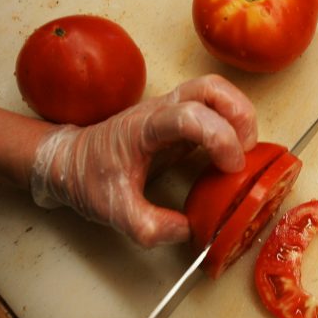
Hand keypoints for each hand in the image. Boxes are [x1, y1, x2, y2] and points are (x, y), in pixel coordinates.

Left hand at [29, 75, 257, 246]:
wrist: (70, 160)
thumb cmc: (89, 178)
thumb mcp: (114, 211)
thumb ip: (150, 227)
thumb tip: (189, 229)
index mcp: (143, 127)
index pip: (190, 115)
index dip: (220, 136)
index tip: (231, 168)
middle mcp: (161, 109)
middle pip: (212, 88)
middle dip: (240, 115)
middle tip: (247, 152)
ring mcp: (172, 110)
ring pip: (217, 92)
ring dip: (240, 116)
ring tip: (243, 152)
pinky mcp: (181, 119)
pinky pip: (215, 108)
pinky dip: (233, 125)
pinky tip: (230, 155)